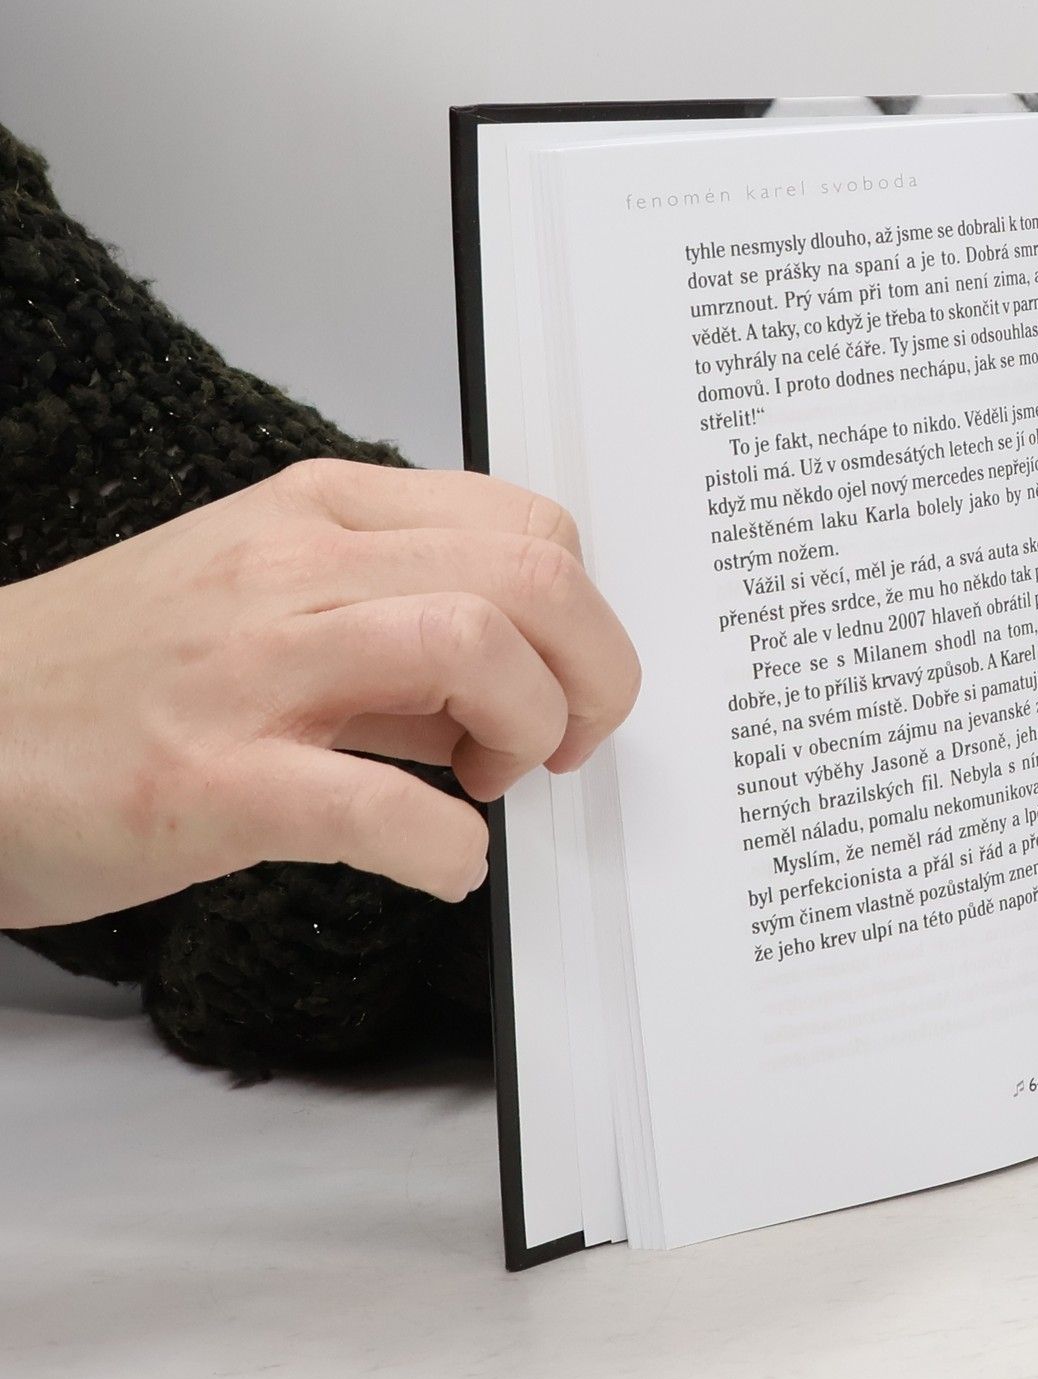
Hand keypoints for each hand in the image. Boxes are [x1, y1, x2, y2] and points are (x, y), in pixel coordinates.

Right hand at [0, 460, 641, 926]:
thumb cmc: (103, 672)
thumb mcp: (259, 595)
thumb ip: (392, 622)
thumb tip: (512, 683)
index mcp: (317, 514)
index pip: (528, 524)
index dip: (582, 615)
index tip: (560, 683)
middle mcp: (291, 569)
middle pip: (531, 575)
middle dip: (592, 672)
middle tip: (558, 742)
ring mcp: (248, 671)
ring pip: (472, 645)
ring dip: (528, 729)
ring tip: (489, 783)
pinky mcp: (207, 781)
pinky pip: (380, 807)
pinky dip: (447, 849)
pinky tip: (439, 864)